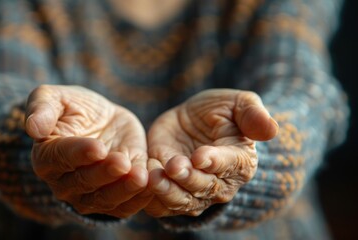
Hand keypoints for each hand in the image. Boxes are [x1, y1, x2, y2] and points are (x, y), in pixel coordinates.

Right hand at [25, 85, 151, 217]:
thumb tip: (32, 128)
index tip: (98, 147)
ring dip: (124, 189)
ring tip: (140, 176)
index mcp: (47, 157)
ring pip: (106, 198)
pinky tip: (152, 185)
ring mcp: (88, 195)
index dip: (80, 154)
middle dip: (105, 173)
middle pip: (85, 182)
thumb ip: (41, 108)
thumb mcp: (54, 97)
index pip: (61, 158)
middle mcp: (64, 182)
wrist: (102, 122)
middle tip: (121, 162)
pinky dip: (139, 199)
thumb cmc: (75, 108)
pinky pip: (125, 206)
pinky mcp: (113, 200)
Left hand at [144, 89, 277, 216]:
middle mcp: (220, 184)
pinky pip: (161, 203)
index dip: (215, 161)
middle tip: (173, 166)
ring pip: (182, 200)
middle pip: (204, 187)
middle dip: (188, 177)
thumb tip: (272, 129)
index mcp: (239, 161)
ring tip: (154, 177)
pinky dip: (151, 197)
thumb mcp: (238, 103)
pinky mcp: (171, 192)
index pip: (230, 165)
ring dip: (168, 191)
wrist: (192, 122)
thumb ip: (253, 114)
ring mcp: (194, 192)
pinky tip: (142, 182)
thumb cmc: (220, 111)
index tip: (200, 156)